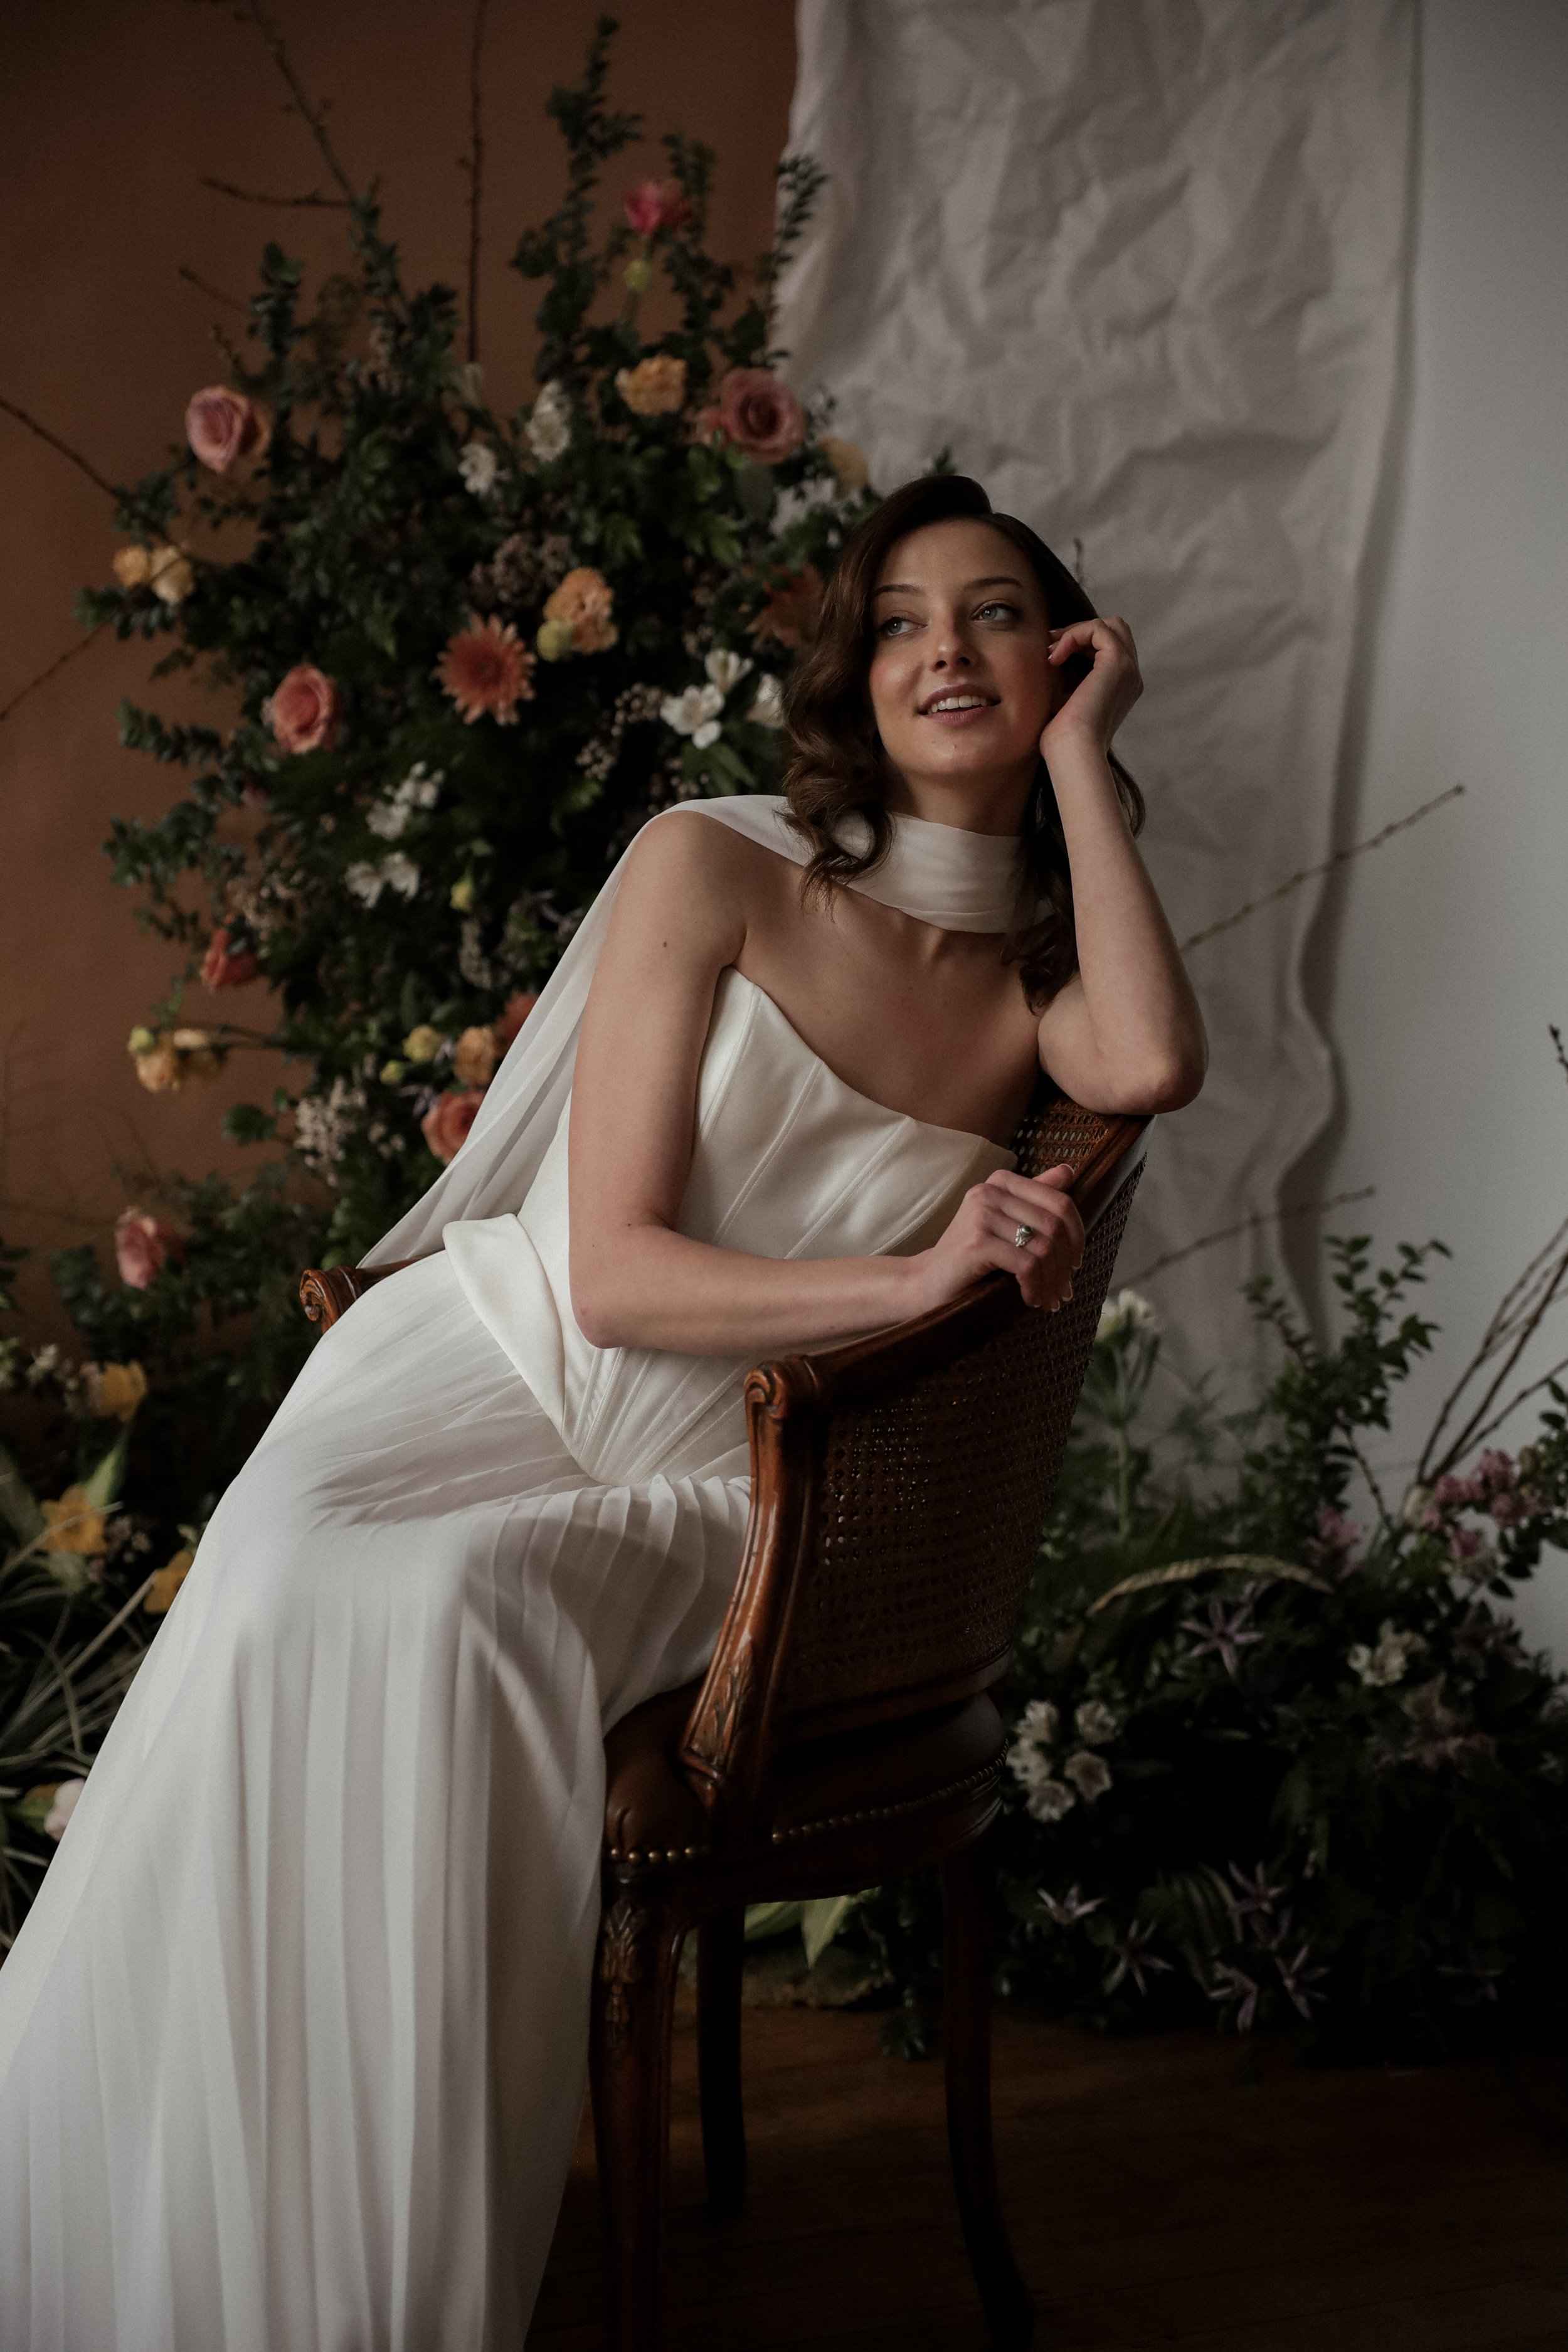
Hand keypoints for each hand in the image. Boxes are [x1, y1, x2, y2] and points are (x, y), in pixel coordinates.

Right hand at [911, 1163, 1083, 1315]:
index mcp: (1001, 1182)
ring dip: (1052, 1281)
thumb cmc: (972, 1256)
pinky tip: (1031, 1300)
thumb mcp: (1005, 1223)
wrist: (929, 1281)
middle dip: (1065, 1264)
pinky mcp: (977, 1242)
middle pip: (1054, 1226)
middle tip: (1063, 1291)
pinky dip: (1035, 1287)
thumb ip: (1034, 1196)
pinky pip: (1026, 1265)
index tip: (1074, 1263)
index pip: (1059, 1201)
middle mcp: (990, 1191)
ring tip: (1049, 1300)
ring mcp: (982, 1215)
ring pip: (1043, 1247)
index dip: (1076, 1236)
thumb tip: (1069, 1171)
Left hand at [1040, 615, 1141, 761]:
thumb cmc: (1062, 737)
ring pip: (1109, 626)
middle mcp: (1131, 677)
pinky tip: (1054, 656)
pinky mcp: (1118, 663)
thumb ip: (1068, 674)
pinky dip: (1073, 635)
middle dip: (1081, 632)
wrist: (1071, 752)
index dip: (1079, 643)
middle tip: (1052, 647)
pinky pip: (1098, 629)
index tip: (1050, 654)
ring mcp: (1128, 669)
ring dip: (1075, 632)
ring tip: (1051, 653)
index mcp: (1122, 687)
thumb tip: (1053, 649)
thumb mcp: (1065, 698)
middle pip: (1115, 631)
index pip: (1108, 648)